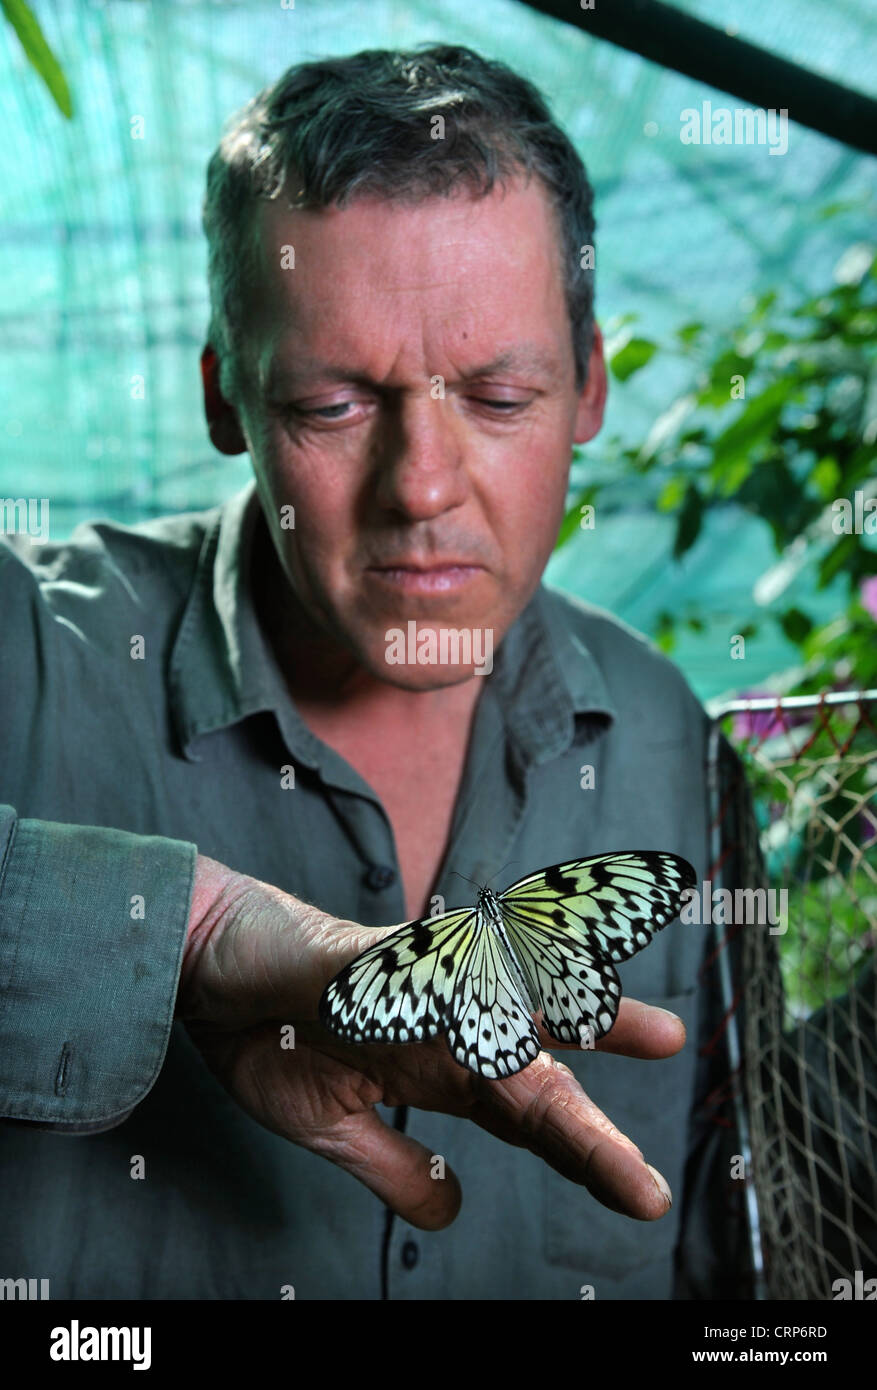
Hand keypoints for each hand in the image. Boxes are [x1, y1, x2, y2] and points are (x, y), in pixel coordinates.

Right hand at [176, 855, 682, 1230]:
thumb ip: (397, 1169)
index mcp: (443, 1071)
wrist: (209, 970)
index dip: (587, 1150)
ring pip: (497, 998)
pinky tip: (487, 994)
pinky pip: (416, 972)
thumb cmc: (273, 1036)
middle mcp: (444, 1027)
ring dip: (557, 1006)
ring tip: (625, 1020)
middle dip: (594, 1089)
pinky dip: (450, 983)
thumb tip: (454, 1213)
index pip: (530, 1113)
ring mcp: (410, 989)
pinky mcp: (364, 960)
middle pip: (531, 1062)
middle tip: (664, 1088)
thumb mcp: (335, 1131)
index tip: (642, 1193)